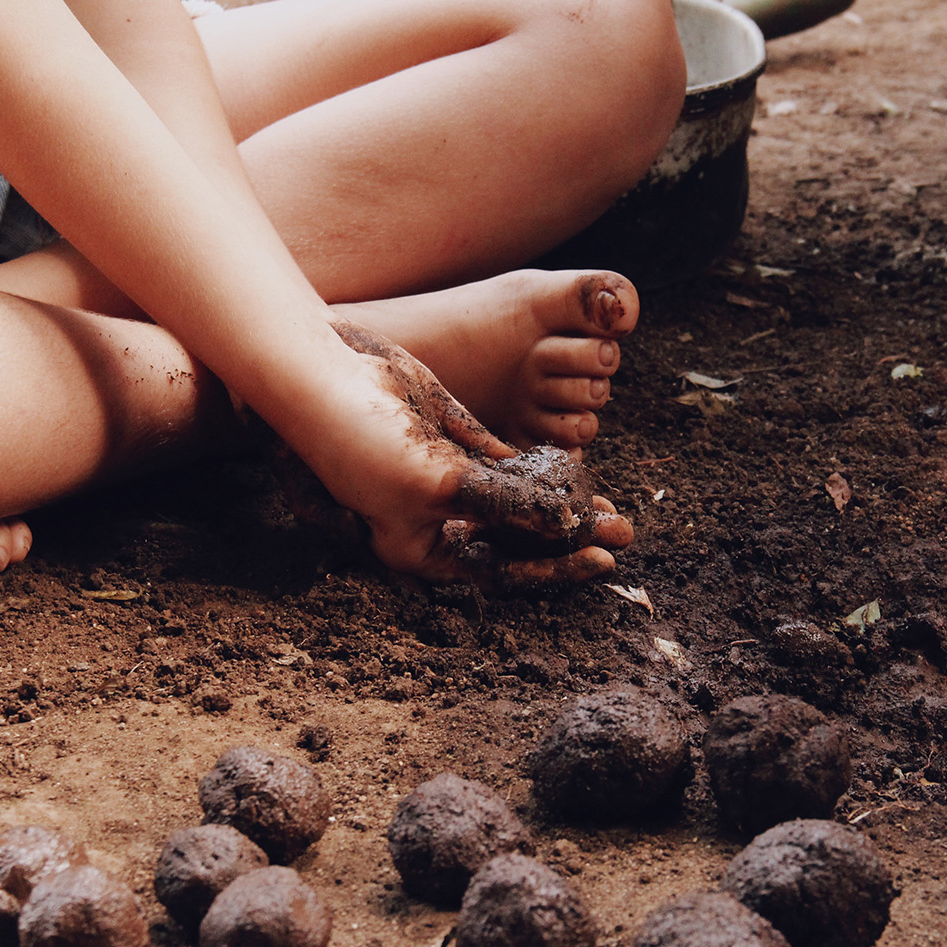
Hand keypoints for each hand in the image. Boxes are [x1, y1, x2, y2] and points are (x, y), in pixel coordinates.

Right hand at [262, 321, 631, 585]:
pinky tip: (579, 473)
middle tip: (623, 534)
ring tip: (613, 509)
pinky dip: (542, 470)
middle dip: (567, 539)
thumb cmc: (361, 441)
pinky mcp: (454, 440)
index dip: (552, 570)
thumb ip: (504, 504)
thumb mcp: (437, 483)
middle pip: (513, 540)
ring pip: (517, 501)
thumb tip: (565, 526)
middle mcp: (434, 520)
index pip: (496, 572)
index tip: (601, 558)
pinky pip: (508, 464)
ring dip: (563, 505)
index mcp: (417, 547)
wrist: (323, 373)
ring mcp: (447, 480)